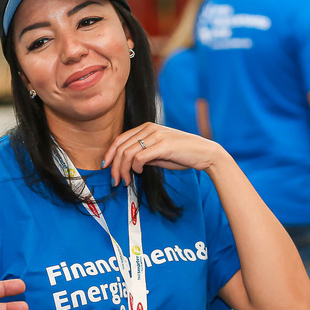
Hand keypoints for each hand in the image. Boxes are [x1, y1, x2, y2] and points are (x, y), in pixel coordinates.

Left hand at [101, 123, 228, 186]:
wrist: (204, 153)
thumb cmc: (182, 154)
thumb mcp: (158, 154)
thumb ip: (143, 155)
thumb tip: (126, 165)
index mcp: (146, 127)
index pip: (119, 139)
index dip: (109, 154)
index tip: (105, 167)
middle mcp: (149, 128)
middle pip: (121, 147)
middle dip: (114, 166)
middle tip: (115, 181)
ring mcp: (156, 136)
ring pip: (128, 153)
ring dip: (123, 170)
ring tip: (126, 181)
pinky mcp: (163, 145)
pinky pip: (139, 157)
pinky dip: (136, 167)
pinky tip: (140, 172)